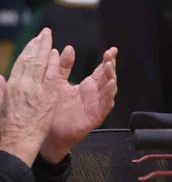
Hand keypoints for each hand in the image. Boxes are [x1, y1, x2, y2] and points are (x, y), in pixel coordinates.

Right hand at [0, 28, 61, 165]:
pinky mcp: (48, 95)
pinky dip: (53, 62)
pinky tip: (56, 53)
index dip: (28, 50)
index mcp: (11, 86)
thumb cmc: (7, 127)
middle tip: (44, 33)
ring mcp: (36, 89)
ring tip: (48, 37)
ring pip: (40, 63)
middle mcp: (23, 85)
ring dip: (45, 48)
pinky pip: (51, 74)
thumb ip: (1, 90)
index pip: (21, 63)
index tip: (33, 41)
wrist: (17, 141)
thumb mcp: (0, 105)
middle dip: (38, 44)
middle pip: (31, 59)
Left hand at [39, 46, 117, 163]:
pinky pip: (106, 105)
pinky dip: (109, 96)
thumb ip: (62, 67)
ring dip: (111, 77)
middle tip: (110, 56)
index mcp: (88, 86)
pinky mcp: (95, 116)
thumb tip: (67, 48)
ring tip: (109, 67)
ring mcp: (96, 105)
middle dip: (110, 65)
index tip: (111, 50)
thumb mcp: (57, 84)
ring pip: (109, 89)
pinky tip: (110, 86)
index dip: (108, 59)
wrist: (47, 134)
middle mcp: (95, 94)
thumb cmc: (53, 110)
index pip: (101, 70)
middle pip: (108, 77)